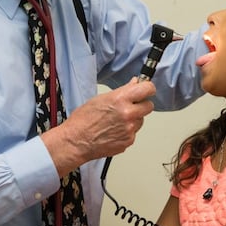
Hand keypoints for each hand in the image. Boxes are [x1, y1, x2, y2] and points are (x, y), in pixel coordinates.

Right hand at [41, 77, 155, 176]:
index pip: (147, 89)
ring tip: (116, 121)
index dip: (148, 89)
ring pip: (141, 120)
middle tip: (131, 106)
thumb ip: (122, 91)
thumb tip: (135, 84)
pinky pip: (134, 133)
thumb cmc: (83, 120)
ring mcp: (129, 129)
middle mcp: (128, 114)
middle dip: (142, 105)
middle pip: (149, 106)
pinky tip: (114, 131)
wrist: (76, 141)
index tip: (146, 90)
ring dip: (134, 119)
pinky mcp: (128, 141)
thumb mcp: (101, 98)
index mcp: (121, 99)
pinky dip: (127, 131)